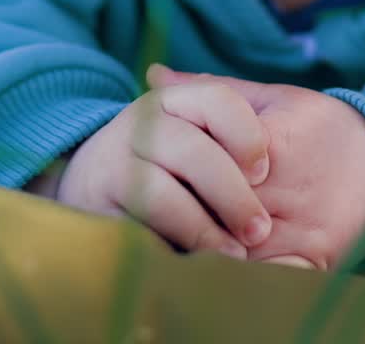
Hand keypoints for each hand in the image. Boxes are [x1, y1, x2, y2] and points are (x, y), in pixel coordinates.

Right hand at [42, 75, 272, 259]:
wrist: (92, 184)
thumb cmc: (169, 160)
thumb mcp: (201, 132)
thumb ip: (233, 123)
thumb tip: (272, 142)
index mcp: (172, 100)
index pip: (217, 99)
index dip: (245, 135)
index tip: (263, 172)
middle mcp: (139, 124)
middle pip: (191, 150)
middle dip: (231, 194)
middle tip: (259, 231)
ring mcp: (111, 164)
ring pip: (160, 193)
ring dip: (202, 228)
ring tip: (234, 256)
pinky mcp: (96, 210)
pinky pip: (134, 230)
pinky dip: (169, 248)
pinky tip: (193, 265)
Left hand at [146, 65, 364, 270]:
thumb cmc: (320, 125)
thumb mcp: (274, 96)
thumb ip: (213, 90)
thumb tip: (153, 75)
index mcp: (275, 142)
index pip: (211, 162)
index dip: (181, 170)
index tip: (160, 170)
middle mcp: (287, 190)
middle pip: (216, 210)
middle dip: (186, 212)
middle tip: (157, 210)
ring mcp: (301, 230)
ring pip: (235, 251)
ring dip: (206, 248)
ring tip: (178, 238)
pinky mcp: (313, 260)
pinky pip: (265, 279)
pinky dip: (239, 276)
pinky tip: (220, 265)